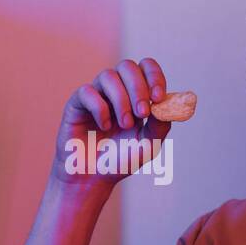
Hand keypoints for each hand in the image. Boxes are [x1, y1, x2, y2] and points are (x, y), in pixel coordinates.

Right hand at [51, 58, 172, 188]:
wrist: (93, 178)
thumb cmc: (120, 160)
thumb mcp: (148, 145)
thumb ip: (161, 125)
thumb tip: (168, 104)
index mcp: (135, 94)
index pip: (146, 68)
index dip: (154, 77)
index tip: (158, 98)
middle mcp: (116, 89)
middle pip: (127, 66)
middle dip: (138, 88)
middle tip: (143, 113)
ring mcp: (96, 94)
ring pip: (108, 76)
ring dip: (121, 100)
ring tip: (125, 125)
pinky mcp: (77, 103)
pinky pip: (88, 92)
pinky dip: (100, 108)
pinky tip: (104, 126)